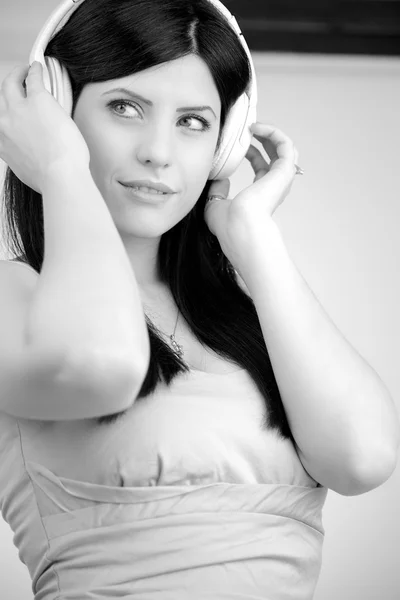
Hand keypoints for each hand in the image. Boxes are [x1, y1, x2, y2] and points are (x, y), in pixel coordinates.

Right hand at [0, 62, 89, 193]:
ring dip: (17, 75)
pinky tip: (38, 67)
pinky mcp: (38, 100)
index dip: (5, 116)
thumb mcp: (25, 171)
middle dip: (8, 89)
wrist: (59, 175)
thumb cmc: (49, 179)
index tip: (10, 114)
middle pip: (1, 99)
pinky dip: (35, 71)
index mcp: (1, 143)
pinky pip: (34, 79)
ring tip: (25, 71)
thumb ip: (22, 158)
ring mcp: (19, 110)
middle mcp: (4, 124)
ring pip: (11, 84)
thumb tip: (30, 158)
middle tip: (15, 82)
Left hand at [204, 122, 299, 270]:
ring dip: (270, 133)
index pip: (261, 168)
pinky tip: (257, 127)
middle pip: (275, 155)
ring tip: (254, 125)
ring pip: (284, 149)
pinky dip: (273, 133)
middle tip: (248, 128)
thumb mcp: (215, 206)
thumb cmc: (229, 226)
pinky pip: (285, 144)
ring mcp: (281, 179)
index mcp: (260, 195)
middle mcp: (274, 187)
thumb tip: (218, 181)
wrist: (240, 228)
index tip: (238, 143)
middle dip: (263, 138)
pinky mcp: (284, 171)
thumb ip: (217, 192)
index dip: (251, 152)